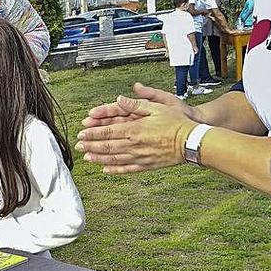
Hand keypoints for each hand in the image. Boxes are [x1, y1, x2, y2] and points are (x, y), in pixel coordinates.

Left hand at [76, 83, 199, 173]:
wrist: (191, 141)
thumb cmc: (176, 123)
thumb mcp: (156, 107)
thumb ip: (135, 104)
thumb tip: (119, 100)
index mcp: (134, 129)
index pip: (107, 132)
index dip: (92, 133)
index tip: (81, 134)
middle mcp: (134, 145)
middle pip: (107, 146)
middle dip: (90, 146)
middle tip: (79, 146)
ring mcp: (139, 157)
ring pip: (114, 159)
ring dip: (98, 159)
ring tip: (87, 158)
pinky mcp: (146, 165)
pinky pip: (127, 169)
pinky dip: (115, 170)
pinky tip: (106, 170)